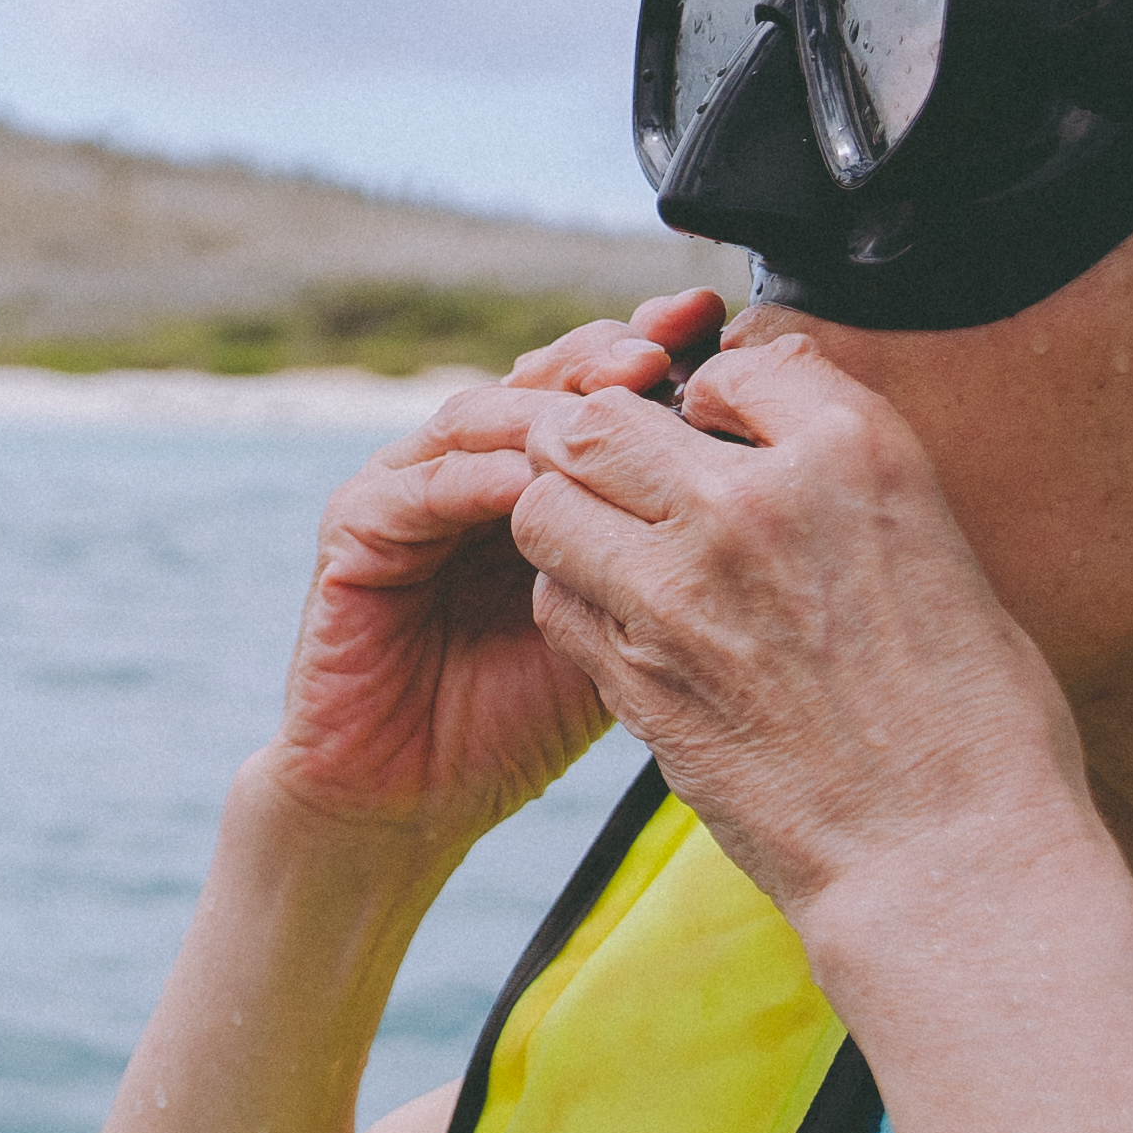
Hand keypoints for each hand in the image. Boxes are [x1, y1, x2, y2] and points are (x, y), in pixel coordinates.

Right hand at [264, 293, 722, 848]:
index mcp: (538, 481)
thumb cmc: (521, 723)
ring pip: (483, 413)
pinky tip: (539, 480)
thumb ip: (671, 555)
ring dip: (551, 405)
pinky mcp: (355, 534)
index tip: (724, 331)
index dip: (657, 354)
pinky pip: (421, 487)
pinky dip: (479, 477)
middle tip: (671, 348)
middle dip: (608, 357)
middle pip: (542, 378)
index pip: (597, 389)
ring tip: (621, 396)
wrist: (410, 800)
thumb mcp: (626, 628)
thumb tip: (777, 487)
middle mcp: (471, 470)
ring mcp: (406, 491)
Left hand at [508, 324, 1088, 918]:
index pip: (733, 364)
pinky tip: (626, 623)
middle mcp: (752, 504)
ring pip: (547, 500)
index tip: (722, 431)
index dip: (715, 394)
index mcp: (855, 454)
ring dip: (569, 514)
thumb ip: (850, 470)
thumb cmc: (976, 719)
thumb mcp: (943, 550)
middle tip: (631, 481)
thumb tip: (785, 404)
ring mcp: (679, 591)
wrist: (948, 862)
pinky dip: (574, 598)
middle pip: (604, 417)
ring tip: (617, 549)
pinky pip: (557, 598)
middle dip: (605, 439)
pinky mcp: (636, 676)